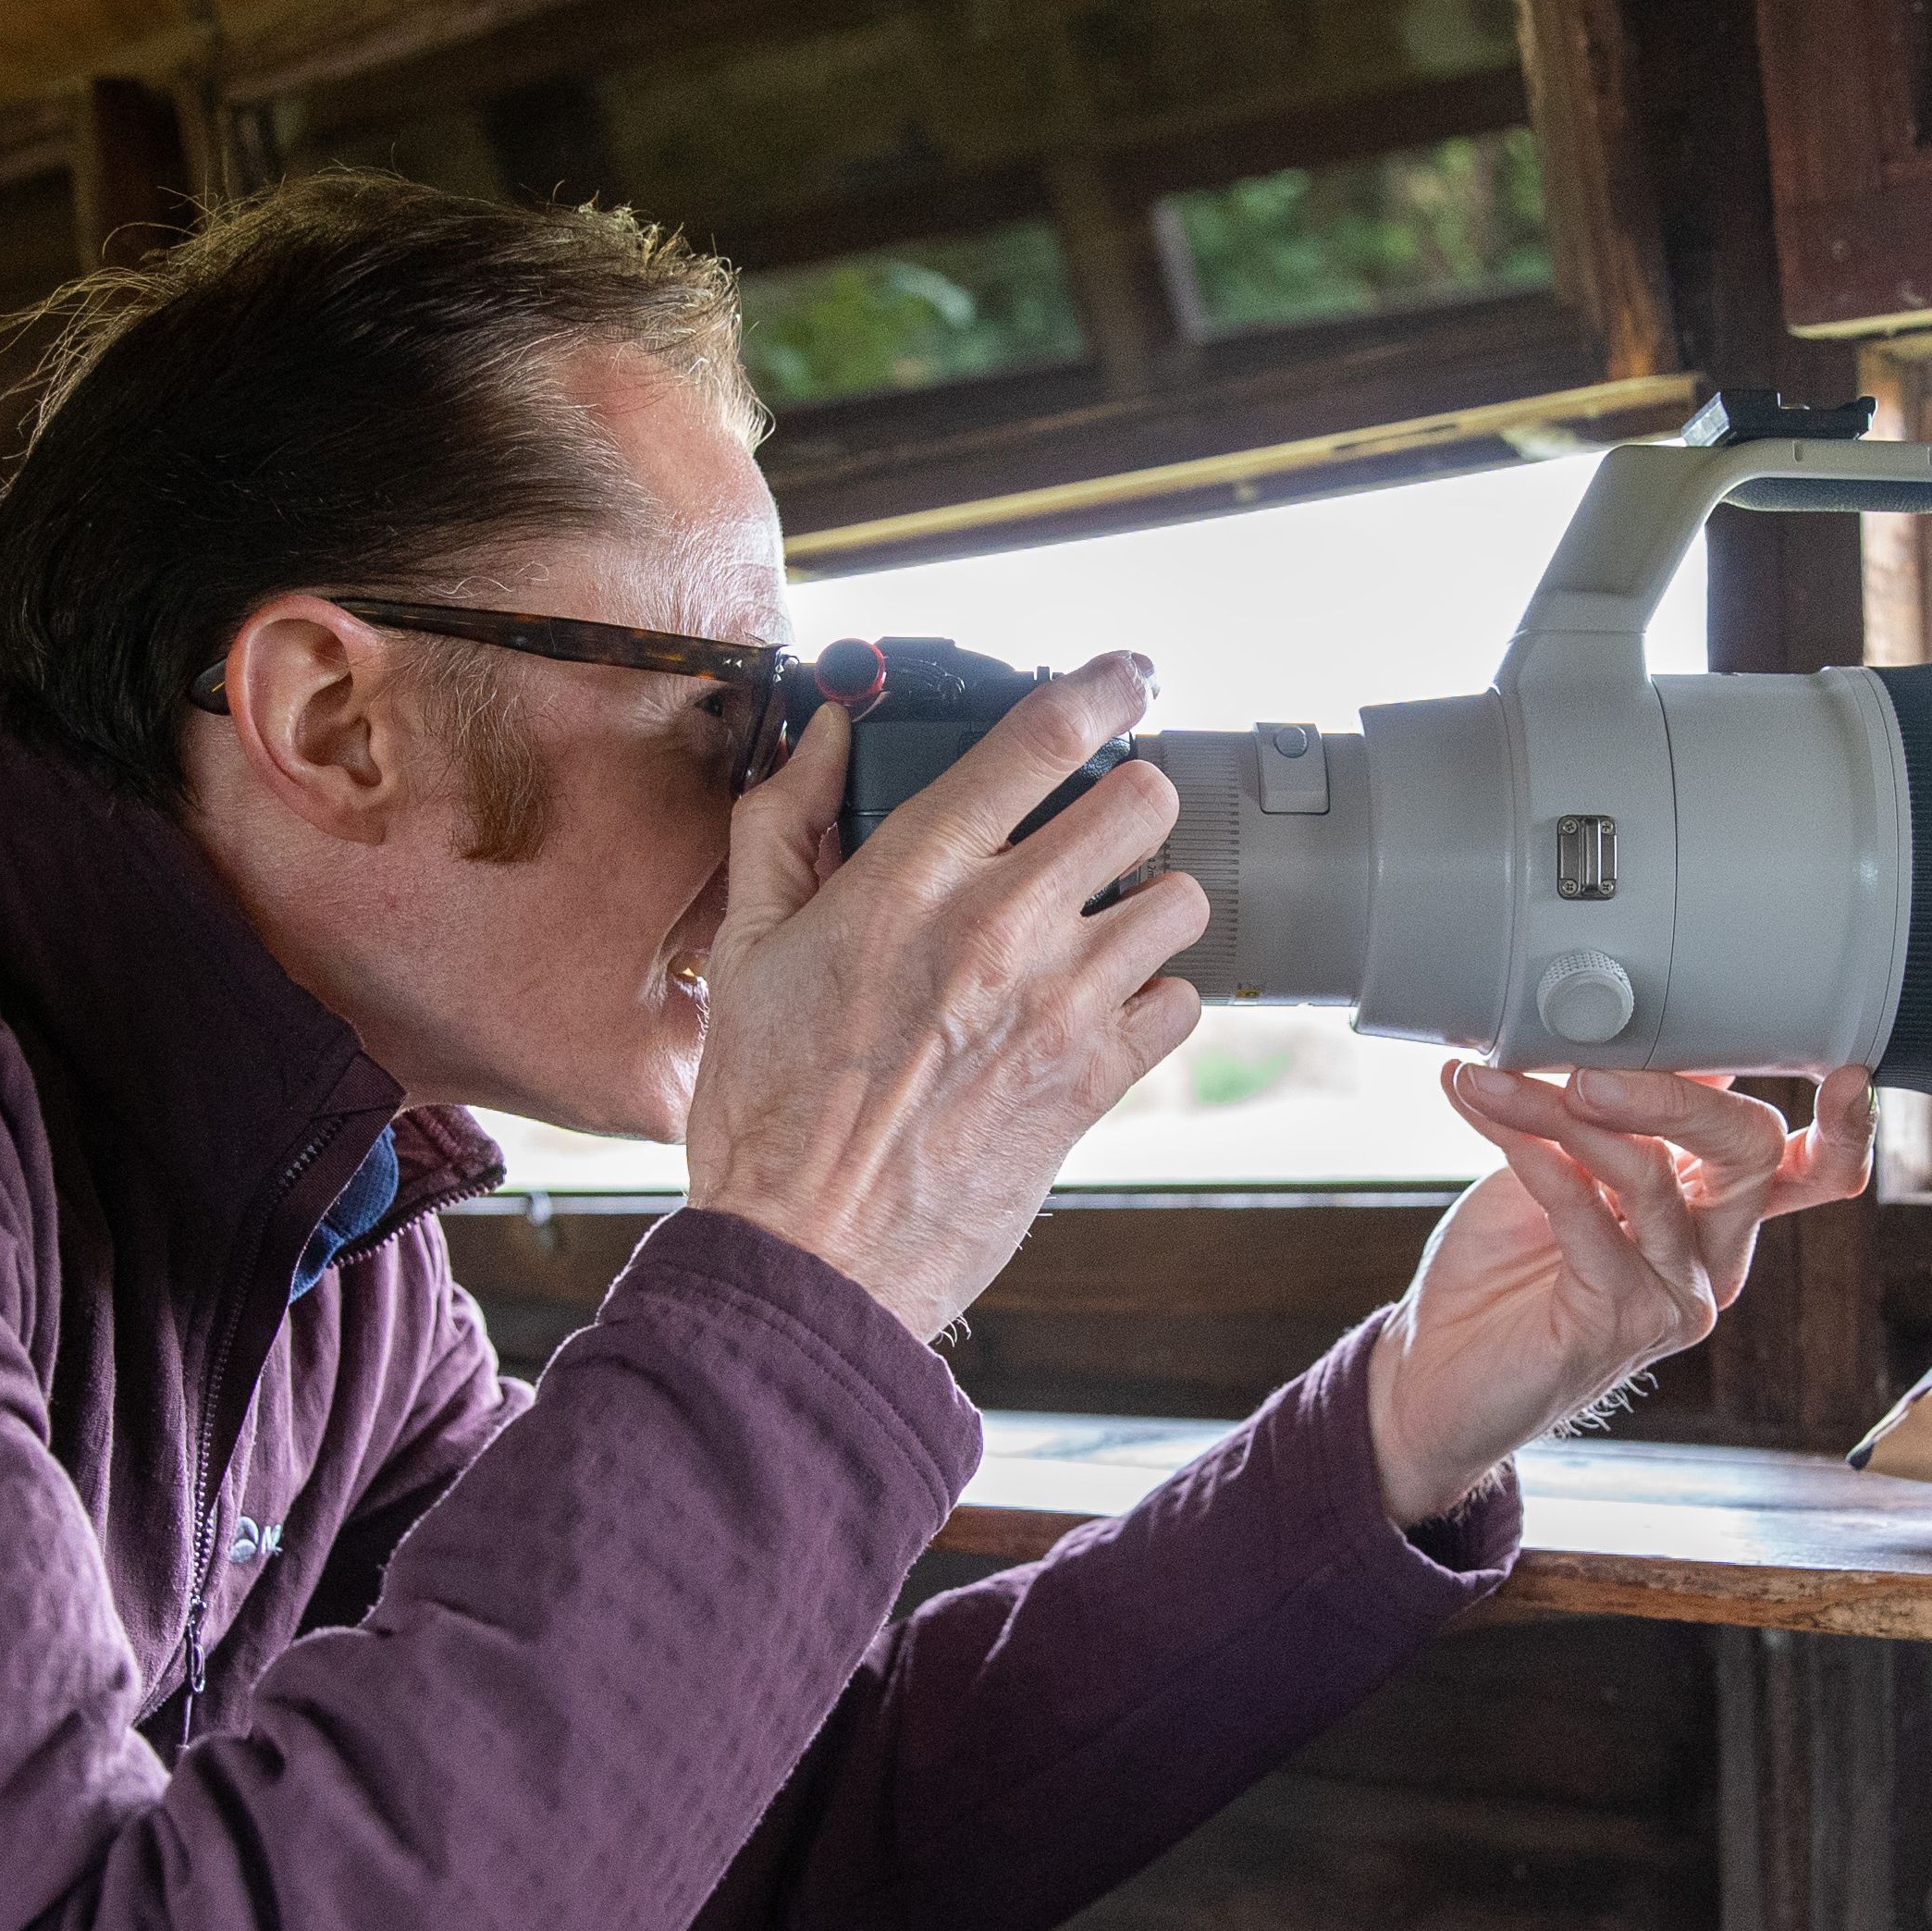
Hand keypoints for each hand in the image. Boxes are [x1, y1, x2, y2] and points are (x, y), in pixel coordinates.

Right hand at [682, 656, 1207, 1340]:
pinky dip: (1155, 1002)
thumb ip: (788, 822)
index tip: (1124, 678)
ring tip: (1103, 931)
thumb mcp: (750, 946)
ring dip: (1149, 906)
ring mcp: (1059, 1005)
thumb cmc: (766, 1109)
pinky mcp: (1093, 1081)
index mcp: (912, 876)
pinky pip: (1181, 1004)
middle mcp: (1000, 926)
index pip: (1041, 738)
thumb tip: (828, 736)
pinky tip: (1104, 1013)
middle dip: (1130, 803)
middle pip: (1145, 801)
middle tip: (1100, 830)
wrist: (808, 1252)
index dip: (1103, 688)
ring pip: (1180, 902)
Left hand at [1365, 1065, 1877, 1525]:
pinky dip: (1540, 1159)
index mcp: (1716, 1213)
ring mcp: (1678, 1297)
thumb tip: (1661, 1034)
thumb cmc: (1499, 1269)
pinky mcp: (1624, 1325)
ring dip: (1563, 1113)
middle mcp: (1713, 1257)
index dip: (1844, 1129)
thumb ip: (1612, 1111)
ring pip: (1652, 1175)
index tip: (1846, 1072)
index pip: (1807, 1169)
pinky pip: (1591, 1220)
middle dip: (1674, 1091)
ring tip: (1496, 1081)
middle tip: (1585, 1067)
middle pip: (1749, 1154)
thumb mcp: (1560, 1163)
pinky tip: (1497, 1123)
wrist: (1430, 1370)